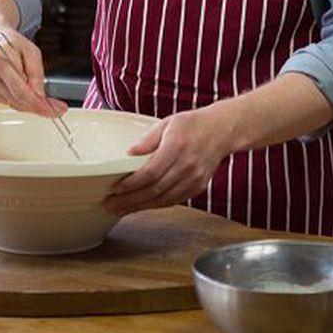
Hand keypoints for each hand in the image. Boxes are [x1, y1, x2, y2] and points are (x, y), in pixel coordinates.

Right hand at [0, 24, 65, 117]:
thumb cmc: (10, 42)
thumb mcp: (30, 50)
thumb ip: (36, 72)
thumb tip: (40, 94)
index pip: (20, 90)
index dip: (38, 104)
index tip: (52, 110)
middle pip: (17, 100)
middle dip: (38, 107)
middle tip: (55, 109)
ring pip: (13, 103)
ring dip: (30, 104)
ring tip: (42, 97)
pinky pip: (7, 102)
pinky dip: (19, 100)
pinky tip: (24, 90)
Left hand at [104, 106, 232, 215]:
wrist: (222, 131)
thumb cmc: (193, 124)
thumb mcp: (167, 123)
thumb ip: (147, 140)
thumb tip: (128, 154)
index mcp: (177, 147)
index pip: (151, 173)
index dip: (131, 184)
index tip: (115, 189)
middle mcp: (187, 166)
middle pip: (155, 190)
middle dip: (130, 200)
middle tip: (110, 204)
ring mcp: (194, 179)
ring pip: (163, 200)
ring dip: (140, 207)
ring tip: (120, 209)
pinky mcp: (198, 187)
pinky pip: (173, 201)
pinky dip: (155, 205)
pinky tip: (141, 205)